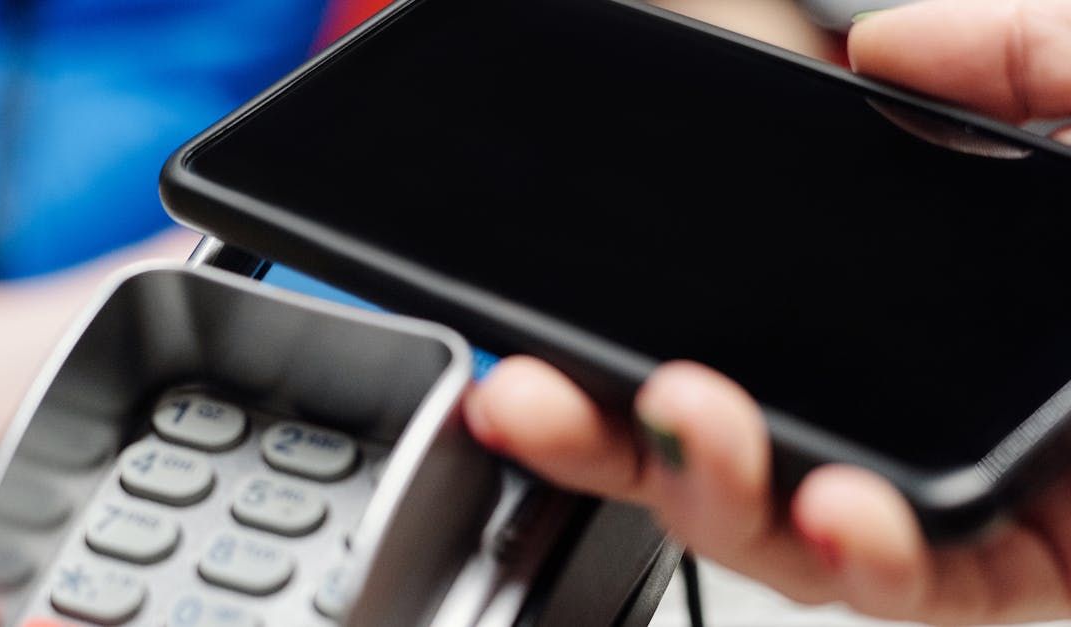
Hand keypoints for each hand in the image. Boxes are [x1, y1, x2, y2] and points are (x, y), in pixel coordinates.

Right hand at [464, 1, 1070, 623]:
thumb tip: (876, 45)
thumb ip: (1027, 55)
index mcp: (934, 296)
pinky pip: (917, 586)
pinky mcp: (1031, 580)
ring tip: (672, 420)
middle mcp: (927, 404)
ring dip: (708, 485)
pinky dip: (862, 553)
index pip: (758, 308)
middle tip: (528, 390)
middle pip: (735, 429)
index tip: (562, 300)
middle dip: (613, 420)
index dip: (642, 310)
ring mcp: (975, 506)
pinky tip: (836, 508)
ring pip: (790, 527)